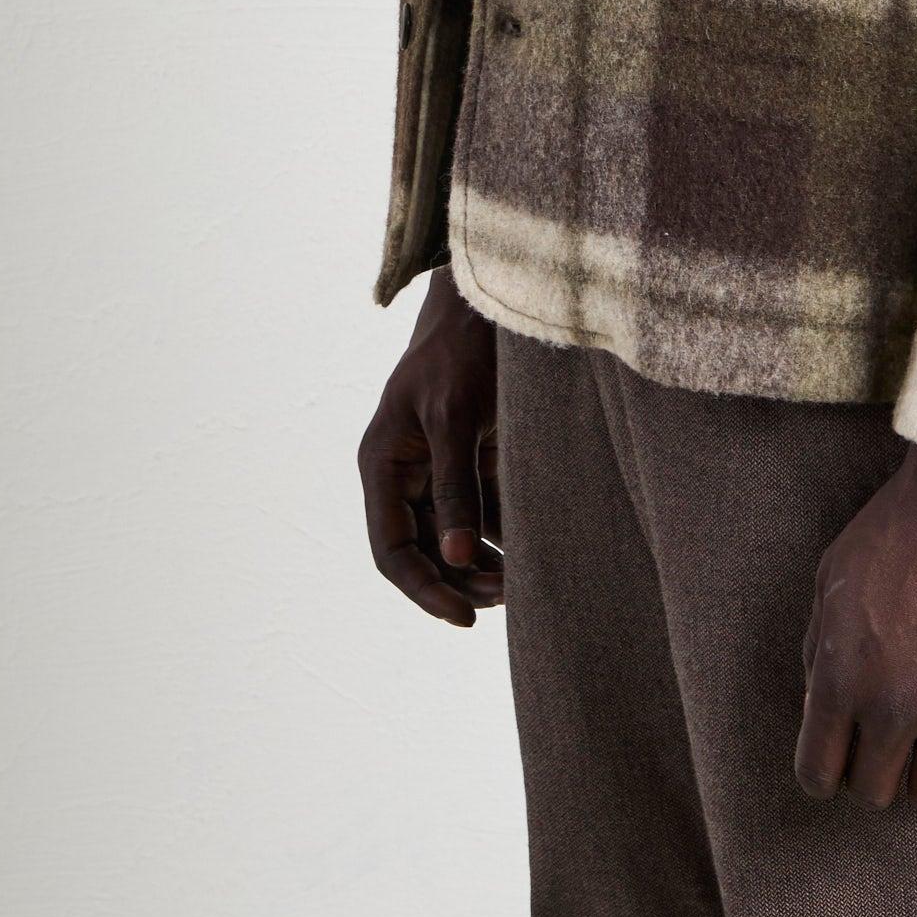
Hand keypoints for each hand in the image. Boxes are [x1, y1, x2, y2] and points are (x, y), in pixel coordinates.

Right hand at [358, 269, 502, 625]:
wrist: (491, 298)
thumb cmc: (462, 350)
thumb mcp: (455, 417)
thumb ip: (455, 485)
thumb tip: (455, 559)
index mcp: (384, 463)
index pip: (392, 549)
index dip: (423, 590)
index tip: (462, 618)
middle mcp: (405, 472)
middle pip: (423, 550)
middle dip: (459, 583)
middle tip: (505, 602)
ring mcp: (440, 467)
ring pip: (453, 538)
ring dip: (482, 567)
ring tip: (523, 586)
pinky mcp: (474, 458)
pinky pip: (482, 513)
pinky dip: (503, 538)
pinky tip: (532, 556)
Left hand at [795, 441, 916, 811]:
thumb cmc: (898, 526)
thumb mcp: (832, 577)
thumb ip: (820, 652)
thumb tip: (823, 709)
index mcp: (842, 674)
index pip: (819, 775)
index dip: (827, 769)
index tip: (842, 751)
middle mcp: (894, 702)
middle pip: (875, 794)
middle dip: (876, 769)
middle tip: (888, 736)